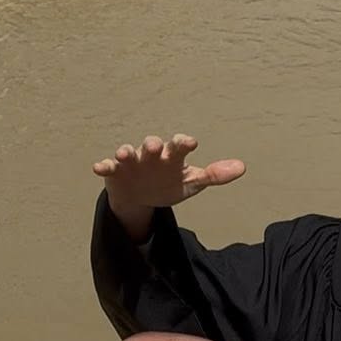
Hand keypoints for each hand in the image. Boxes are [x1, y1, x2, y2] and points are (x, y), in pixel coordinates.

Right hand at [92, 133, 245, 230]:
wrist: (140, 196)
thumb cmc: (167, 183)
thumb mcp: (191, 182)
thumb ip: (214, 175)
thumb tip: (242, 167)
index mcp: (171, 156)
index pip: (178, 146)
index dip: (183, 143)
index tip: (190, 143)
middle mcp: (151, 155)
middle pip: (152, 146)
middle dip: (152, 145)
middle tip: (155, 145)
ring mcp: (132, 162)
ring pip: (129, 153)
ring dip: (127, 152)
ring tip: (126, 153)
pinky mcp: (115, 172)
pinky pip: (108, 167)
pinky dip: (104, 166)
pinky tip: (98, 167)